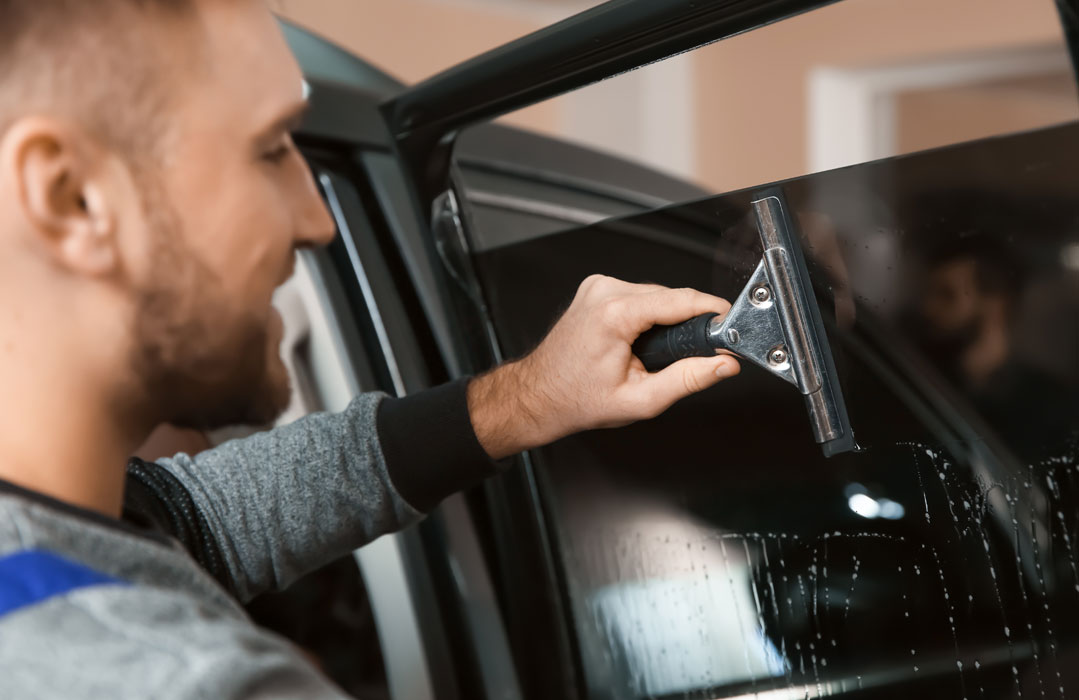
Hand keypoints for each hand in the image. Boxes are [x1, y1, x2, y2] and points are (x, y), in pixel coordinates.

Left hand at [468, 274, 739, 459]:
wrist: (540, 395)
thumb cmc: (578, 400)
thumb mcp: (641, 399)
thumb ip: (688, 380)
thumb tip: (723, 365)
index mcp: (615, 314)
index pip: (680, 300)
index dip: (712, 312)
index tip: (730, 324)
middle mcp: (605, 292)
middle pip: (669, 297)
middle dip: (687, 323)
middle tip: (692, 355)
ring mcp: (598, 287)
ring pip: (656, 295)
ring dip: (666, 320)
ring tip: (655, 354)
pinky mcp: (596, 289)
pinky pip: (638, 296)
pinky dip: (648, 315)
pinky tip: (640, 341)